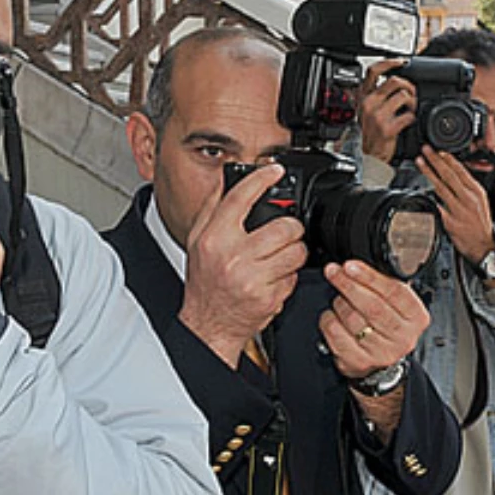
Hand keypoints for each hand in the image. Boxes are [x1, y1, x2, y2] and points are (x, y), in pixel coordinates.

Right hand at [179, 164, 307, 367]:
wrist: (208, 324)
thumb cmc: (204, 283)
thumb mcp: (198, 241)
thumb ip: (212, 208)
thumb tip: (228, 179)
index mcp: (213, 238)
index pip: (240, 198)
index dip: (262, 179)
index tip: (275, 170)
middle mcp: (232, 257)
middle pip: (283, 226)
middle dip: (289, 229)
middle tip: (281, 235)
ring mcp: (252, 278)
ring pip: (295, 251)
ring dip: (293, 253)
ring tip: (278, 258)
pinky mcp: (269, 297)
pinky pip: (294, 276)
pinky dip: (289, 276)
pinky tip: (272, 278)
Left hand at [318, 260, 428, 378]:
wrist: (383, 362)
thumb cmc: (388, 324)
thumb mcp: (396, 303)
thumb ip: (383, 285)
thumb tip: (355, 267)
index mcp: (416, 317)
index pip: (394, 292)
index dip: (369, 277)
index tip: (350, 266)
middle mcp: (403, 337)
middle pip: (372, 306)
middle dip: (348, 284)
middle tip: (333, 272)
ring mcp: (382, 352)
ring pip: (353, 319)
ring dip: (339, 303)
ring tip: (339, 299)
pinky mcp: (360, 362)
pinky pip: (336, 335)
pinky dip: (329, 320)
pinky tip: (332, 315)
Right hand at [359, 58, 415, 163]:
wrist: (371, 156)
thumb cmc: (372, 132)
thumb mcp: (367, 110)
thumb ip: (375, 94)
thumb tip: (394, 79)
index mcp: (363, 96)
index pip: (373, 71)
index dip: (389, 63)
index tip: (402, 62)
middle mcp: (368, 104)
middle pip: (394, 81)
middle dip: (408, 85)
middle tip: (412, 94)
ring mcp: (377, 116)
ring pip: (404, 96)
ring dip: (413, 102)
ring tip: (410, 109)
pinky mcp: (387, 128)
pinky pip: (408, 115)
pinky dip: (413, 118)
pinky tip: (408, 121)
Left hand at [416, 145, 494, 263]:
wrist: (484, 245)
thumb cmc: (480, 223)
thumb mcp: (480, 200)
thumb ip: (468, 186)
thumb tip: (454, 173)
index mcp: (476, 191)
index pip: (461, 171)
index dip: (448, 159)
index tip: (438, 151)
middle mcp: (468, 199)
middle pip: (449, 175)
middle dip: (435, 160)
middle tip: (425, 150)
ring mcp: (459, 210)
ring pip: (440, 187)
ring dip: (428, 173)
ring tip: (420, 163)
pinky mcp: (450, 222)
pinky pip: (437, 207)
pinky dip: (429, 197)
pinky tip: (420, 189)